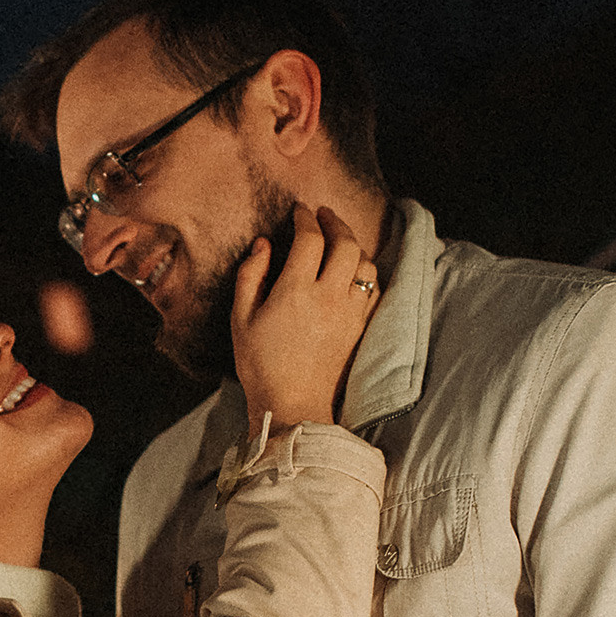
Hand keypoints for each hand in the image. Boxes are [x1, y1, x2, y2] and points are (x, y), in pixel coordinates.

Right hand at [231, 204, 380, 434]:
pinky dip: (366, 272)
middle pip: (345, 243)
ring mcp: (350, 312)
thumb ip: (250, 275)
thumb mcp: (241, 319)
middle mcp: (329, 296)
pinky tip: (353, 271)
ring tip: (339, 241)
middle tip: (323, 215)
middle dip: (335, 222)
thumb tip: (263, 243)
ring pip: (365, 263)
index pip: (309, 238)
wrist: (293, 405)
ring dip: (353, 245)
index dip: (305, 218)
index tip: (299, 211)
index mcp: (295, 291)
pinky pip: (374, 288)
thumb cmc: (260, 365)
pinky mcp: (361, 327)